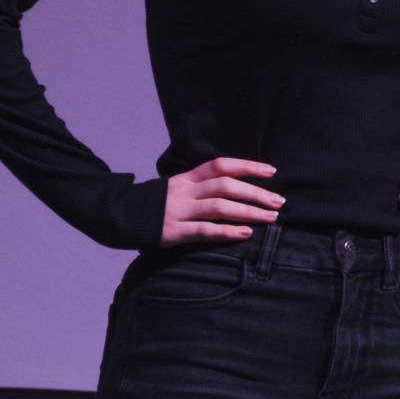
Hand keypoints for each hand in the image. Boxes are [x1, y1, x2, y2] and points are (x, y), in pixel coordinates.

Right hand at [161, 157, 281, 247]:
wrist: (121, 217)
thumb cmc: (159, 204)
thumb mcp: (179, 187)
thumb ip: (203, 186)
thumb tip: (240, 187)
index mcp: (188, 177)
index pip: (221, 165)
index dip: (247, 166)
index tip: (271, 171)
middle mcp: (185, 191)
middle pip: (226, 186)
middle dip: (255, 193)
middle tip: (278, 202)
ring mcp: (179, 211)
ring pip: (219, 207)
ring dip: (249, 212)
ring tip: (271, 218)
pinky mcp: (174, 232)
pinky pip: (204, 230)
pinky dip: (227, 232)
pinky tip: (245, 233)